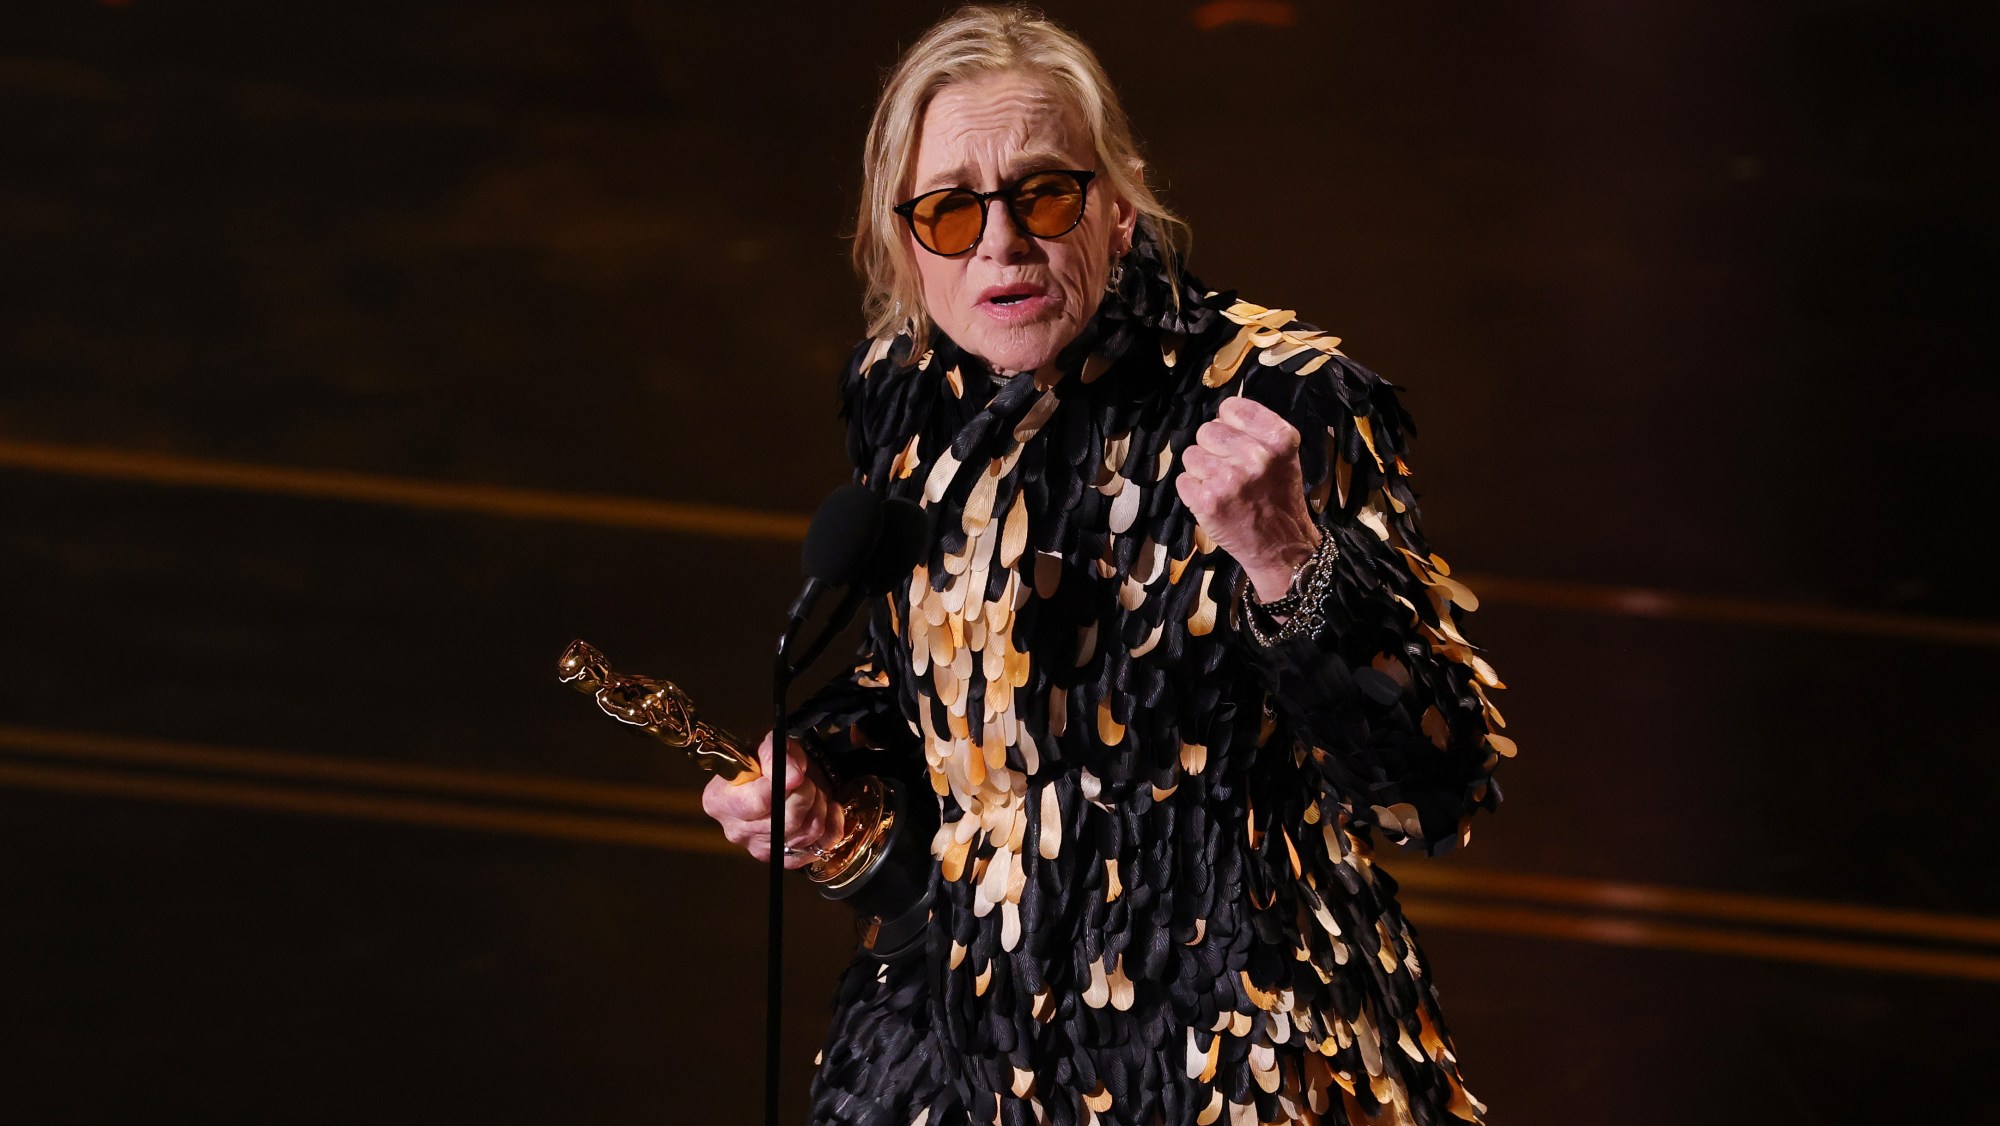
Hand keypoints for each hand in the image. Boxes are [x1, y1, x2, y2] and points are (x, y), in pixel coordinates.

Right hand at [700, 732, 843, 868]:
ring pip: (803, 834)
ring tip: (814, 792)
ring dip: (818, 808)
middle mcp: (736, 830)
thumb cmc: (768, 761)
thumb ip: (775, 755)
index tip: (796, 774)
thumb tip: (792, 777)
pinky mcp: (782, 858)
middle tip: (806, 781)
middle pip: (784, 822)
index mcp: (720, 800)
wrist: (783, 775)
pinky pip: (817, 848)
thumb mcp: (767, 744)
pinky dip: (830, 827)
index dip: (783, 786)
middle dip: (805, 795)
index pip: (757, 802)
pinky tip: (825, 810)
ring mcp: (758, 848)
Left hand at [1175, 396, 1321, 601]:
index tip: (1235, 439)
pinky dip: (1193, 492)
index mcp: (1279, 439)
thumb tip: (1219, 415)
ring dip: (1202, 470)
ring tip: (1223, 487)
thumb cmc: (1279, 499)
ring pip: (1191, 455)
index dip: (1228, 423)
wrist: (1282, 547)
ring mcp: (1230, 479)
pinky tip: (1214, 502)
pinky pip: (1183, 481)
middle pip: (1207, 430)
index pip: (1231, 408)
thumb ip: (1256, 431)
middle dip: (1213, 448)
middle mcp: (1256, 455)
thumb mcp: (1284, 457)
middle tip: (1230, 470)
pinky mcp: (1208, 501)